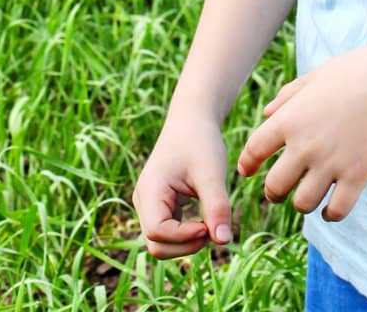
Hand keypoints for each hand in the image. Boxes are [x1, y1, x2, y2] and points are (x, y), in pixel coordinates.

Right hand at [133, 107, 233, 259]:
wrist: (192, 120)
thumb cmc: (200, 142)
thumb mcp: (212, 172)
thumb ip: (217, 207)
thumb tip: (224, 242)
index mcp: (149, 190)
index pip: (157, 232)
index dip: (184, 237)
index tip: (210, 226)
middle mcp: (143, 201)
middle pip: (156, 245)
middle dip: (186, 246)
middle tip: (213, 228)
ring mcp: (149, 206)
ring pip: (161, 244)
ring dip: (187, 244)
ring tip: (211, 224)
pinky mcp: (159, 207)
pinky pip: (168, 235)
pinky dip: (186, 236)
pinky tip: (205, 221)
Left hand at [235, 36, 366, 224]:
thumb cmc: (354, 72)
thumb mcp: (314, 77)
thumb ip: (288, 97)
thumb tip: (267, 114)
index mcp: (291, 119)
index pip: (254, 151)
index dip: (247, 164)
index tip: (248, 171)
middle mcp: (306, 145)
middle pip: (275, 187)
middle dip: (274, 192)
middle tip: (278, 192)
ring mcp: (332, 163)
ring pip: (303, 204)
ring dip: (302, 203)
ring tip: (307, 197)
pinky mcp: (358, 176)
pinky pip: (337, 211)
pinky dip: (331, 214)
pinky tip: (331, 208)